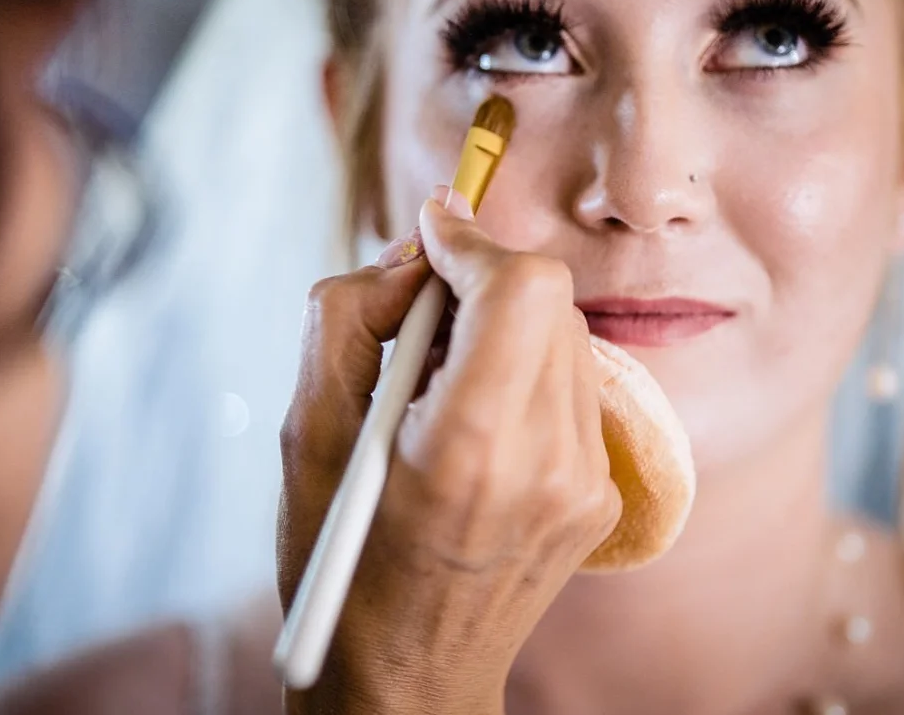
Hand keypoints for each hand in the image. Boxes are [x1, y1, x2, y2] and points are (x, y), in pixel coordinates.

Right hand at [278, 189, 620, 714]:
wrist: (406, 679)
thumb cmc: (342, 560)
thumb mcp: (304, 430)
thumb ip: (351, 315)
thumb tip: (413, 256)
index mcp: (469, 446)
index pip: (522, 288)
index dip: (473, 243)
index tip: (430, 234)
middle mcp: (547, 460)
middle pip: (547, 302)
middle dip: (480, 283)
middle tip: (417, 319)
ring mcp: (585, 482)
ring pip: (565, 337)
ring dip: (502, 327)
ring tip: (438, 378)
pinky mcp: (600, 495)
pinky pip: (570, 389)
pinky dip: (522, 374)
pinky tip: (471, 421)